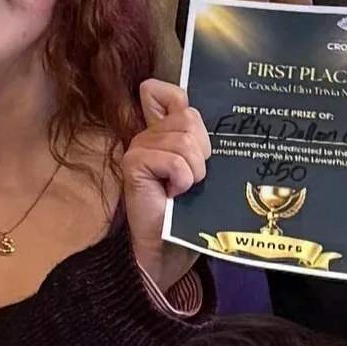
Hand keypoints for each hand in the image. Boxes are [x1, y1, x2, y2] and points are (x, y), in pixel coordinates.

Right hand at [118, 78, 210, 292]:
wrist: (165, 251)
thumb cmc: (187, 216)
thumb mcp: (202, 173)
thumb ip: (202, 143)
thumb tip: (212, 118)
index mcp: (163, 134)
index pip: (171, 94)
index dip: (181, 102)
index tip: (192, 138)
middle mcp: (148, 136)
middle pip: (189, 118)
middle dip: (202, 152)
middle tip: (192, 179)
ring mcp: (138, 149)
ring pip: (185, 140)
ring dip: (194, 171)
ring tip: (184, 190)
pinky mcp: (134, 164)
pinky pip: (174, 159)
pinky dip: (182, 180)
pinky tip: (173, 195)